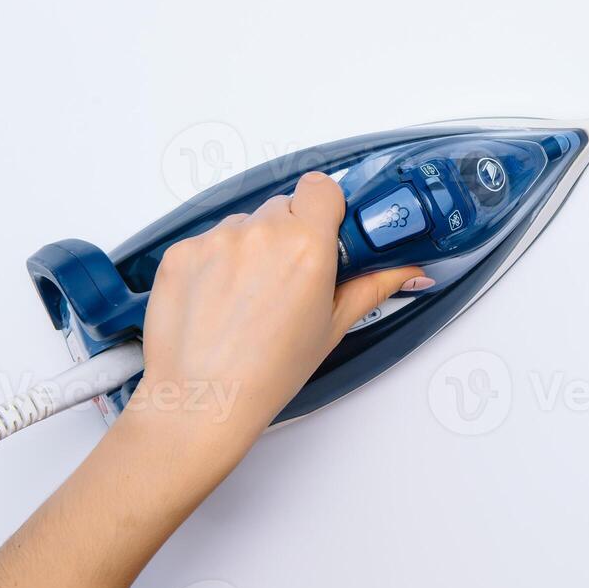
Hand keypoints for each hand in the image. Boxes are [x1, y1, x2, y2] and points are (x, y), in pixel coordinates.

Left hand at [131, 172, 424, 457]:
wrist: (202, 400)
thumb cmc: (268, 372)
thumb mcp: (332, 327)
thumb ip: (373, 286)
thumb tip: (407, 271)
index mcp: (307, 247)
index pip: (321, 187)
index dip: (324, 208)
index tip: (323, 232)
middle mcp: (261, 234)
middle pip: (283, 206)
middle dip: (289, 233)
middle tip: (288, 278)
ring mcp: (216, 240)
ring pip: (244, 224)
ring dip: (251, 248)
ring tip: (249, 298)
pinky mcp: (181, 251)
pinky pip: (208, 241)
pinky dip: (214, 263)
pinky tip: (219, 301)